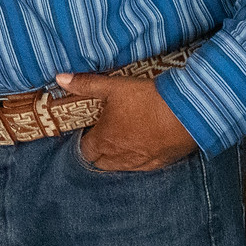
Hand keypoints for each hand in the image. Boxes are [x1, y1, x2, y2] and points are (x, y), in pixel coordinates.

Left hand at [55, 71, 196, 171]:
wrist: (185, 113)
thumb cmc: (146, 99)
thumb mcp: (113, 87)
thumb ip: (86, 84)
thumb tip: (60, 78)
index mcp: (104, 140)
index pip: (85, 150)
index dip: (84, 140)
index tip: (90, 128)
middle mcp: (119, 156)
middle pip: (101, 163)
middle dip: (98, 151)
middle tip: (104, 134)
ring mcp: (140, 162)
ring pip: (121, 167)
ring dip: (117, 157)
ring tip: (122, 141)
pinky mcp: (160, 163)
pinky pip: (143, 167)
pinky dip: (139, 160)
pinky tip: (143, 147)